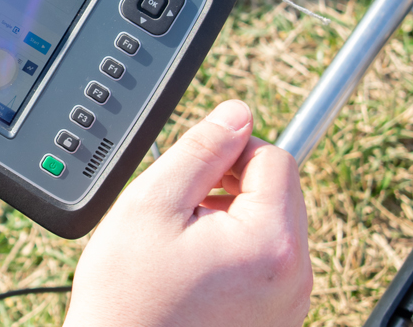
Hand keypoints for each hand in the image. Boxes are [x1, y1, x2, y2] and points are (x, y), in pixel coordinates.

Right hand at [63, 100, 312, 326]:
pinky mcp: (272, 319)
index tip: (192, 167)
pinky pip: (264, 261)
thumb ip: (199, 150)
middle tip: (180, 203)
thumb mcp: (152, 203)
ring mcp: (286, 303)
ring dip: (229, 215)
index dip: (228, 148)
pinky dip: (232, 249)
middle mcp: (292, 277)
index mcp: (271, 242)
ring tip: (181, 237)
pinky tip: (192, 264)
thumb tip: (235, 114)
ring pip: (269, 225)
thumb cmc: (128, 294)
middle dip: (229, 183)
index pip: (273, 157)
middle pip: (277, 191)